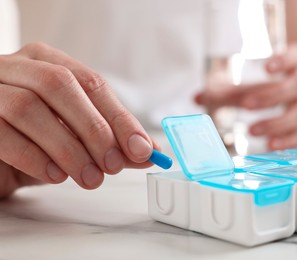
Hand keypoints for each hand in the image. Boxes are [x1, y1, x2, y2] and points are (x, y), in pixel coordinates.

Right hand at [0, 42, 156, 197]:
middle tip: (114, 165)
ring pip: (28, 106)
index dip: (119, 117)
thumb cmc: (35, 141)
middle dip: (94, 129)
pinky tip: (56, 175)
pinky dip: (34, 157)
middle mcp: (17, 67)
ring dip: (67, 147)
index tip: (142, 148)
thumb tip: (148, 151)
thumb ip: (110, 142)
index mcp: (47, 62)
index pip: (91, 82)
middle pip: (60, 85)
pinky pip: (1, 132)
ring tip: (90, 178)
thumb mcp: (76, 139)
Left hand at [196, 43, 296, 149]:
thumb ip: (230, 89)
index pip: (296, 56)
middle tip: (246, 104)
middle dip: (269, 96)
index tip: (266, 67)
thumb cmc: (280, 83)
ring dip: (275, 123)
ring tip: (252, 130)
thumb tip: (197, 98)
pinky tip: (270, 146)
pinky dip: (287, 142)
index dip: (283, 61)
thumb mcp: (262, 78)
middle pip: (293, 87)